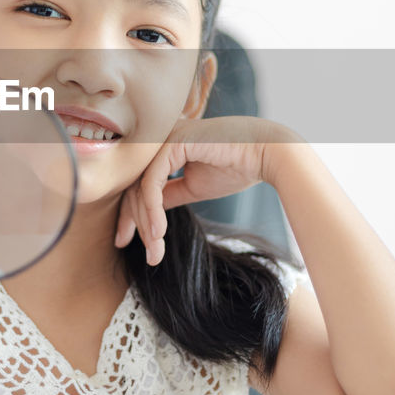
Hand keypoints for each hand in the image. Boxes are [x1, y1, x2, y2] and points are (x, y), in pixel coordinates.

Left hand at [114, 117, 300, 265]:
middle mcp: (160, 139)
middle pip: (133, 185)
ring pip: (140, 187)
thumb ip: (168, 194)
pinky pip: (152, 183)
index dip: (130, 214)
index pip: (136, 182)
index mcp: (164, 147)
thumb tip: (147, 213)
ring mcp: (164, 138)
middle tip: (148, 256)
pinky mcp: (172, 143)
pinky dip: (153, 211)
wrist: (268, 154)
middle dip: (134, 223)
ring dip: (146, 223)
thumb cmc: (237, 167)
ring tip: (156, 251)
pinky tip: (158, 233)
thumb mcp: (193, 187)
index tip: (127, 241)